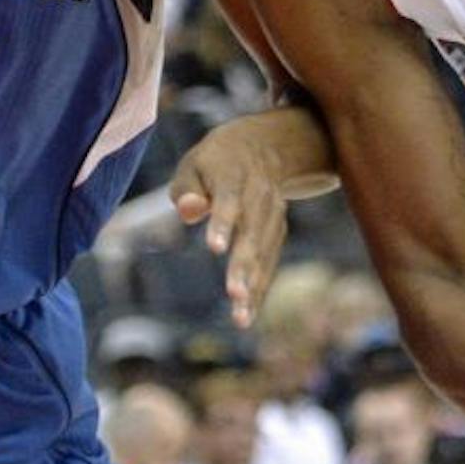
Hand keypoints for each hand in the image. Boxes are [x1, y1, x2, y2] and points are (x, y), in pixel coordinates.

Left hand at [170, 113, 292, 326]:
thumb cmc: (215, 162)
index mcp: (234, 175)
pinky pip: (270, 261)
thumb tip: (187, 212)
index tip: (214, 249)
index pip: (228, 200)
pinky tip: (247, 313)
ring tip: (240, 317)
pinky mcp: (278, 230)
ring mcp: (273, 214)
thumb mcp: (194, 165)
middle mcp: (260, 195)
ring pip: (264, 252)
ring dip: (254, 285)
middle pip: (252, 231)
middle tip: (233, 294)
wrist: (264, 146)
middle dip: (244, 264)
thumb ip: (186, 189)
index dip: (222, 223)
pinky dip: (261, 287)